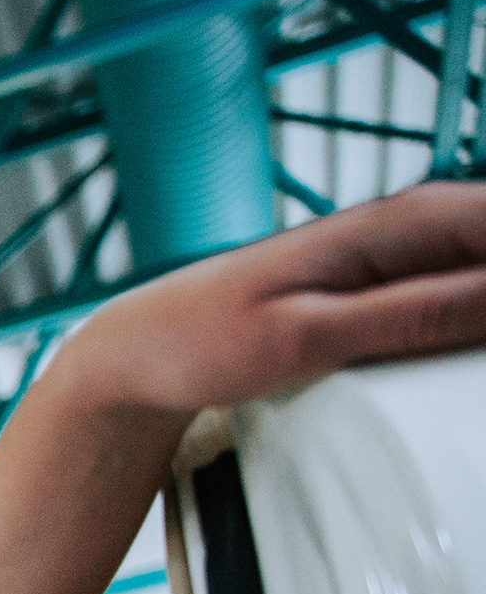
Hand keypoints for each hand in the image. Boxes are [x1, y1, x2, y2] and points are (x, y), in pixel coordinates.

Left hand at [66, 180, 485, 422]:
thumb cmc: (206, 339)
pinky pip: (465, 296)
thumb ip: (415, 314)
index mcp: (410, 219)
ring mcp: (409, 255)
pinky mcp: (394, 289)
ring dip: (483, 327)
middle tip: (473, 371)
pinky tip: (463, 368)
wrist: (142, 351)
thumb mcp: (312, 337)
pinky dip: (471, 328)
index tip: (483, 345)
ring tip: (465, 374)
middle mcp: (419, 223)